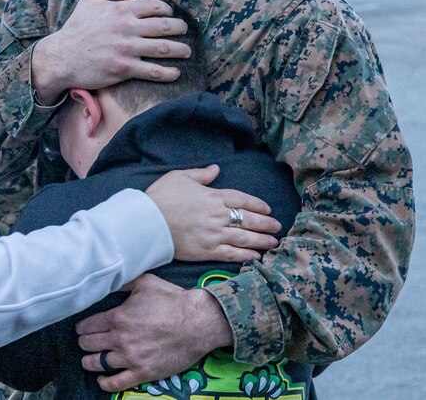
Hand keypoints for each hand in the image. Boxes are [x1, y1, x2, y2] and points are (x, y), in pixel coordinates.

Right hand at [31, 0, 188, 102]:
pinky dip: (168, 73)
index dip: (167, 11)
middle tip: (185, 31)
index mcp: (121, 10)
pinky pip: (153, 71)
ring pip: (163, 49)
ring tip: (187, 52)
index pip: (155, 6)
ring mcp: (126, 49)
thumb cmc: (75, 29)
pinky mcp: (124, 68)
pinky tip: (176, 73)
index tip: (170, 16)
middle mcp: (127, 28)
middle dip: (180, 28)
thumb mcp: (88, 0)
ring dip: (180, 50)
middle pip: (165, 26)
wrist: (61, 57)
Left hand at [77, 275, 231, 392]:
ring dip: (89, 362)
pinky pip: (117, 383)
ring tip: (88, 360)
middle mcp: (120, 339)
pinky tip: (101, 380)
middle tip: (84, 342)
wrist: (198, 322)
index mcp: (118, 317)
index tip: (81, 328)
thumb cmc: (173, 300)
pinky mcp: (144, 372)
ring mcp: (131, 358)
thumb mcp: (145, 282)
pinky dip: (105, 383)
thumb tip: (111, 279)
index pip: (88, 325)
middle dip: (83, 342)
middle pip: (89, 344)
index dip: (81, 327)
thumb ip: (124, 282)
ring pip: (98, 364)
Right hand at [145, 165, 280, 261]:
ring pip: (245, 238)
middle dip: (265, 223)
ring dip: (261, 240)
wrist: (147, 222)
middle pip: (249, 219)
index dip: (257, 205)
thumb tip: (216, 169)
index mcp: (213, 197)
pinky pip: (232, 254)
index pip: (242, 200)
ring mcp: (214, 235)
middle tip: (277, 227)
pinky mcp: (207, 251)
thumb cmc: (161, 197)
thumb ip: (201, 174)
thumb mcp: (179, 177)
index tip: (267, 209)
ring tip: (273, 242)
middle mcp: (218, 216)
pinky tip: (256, 256)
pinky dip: (246, 255)